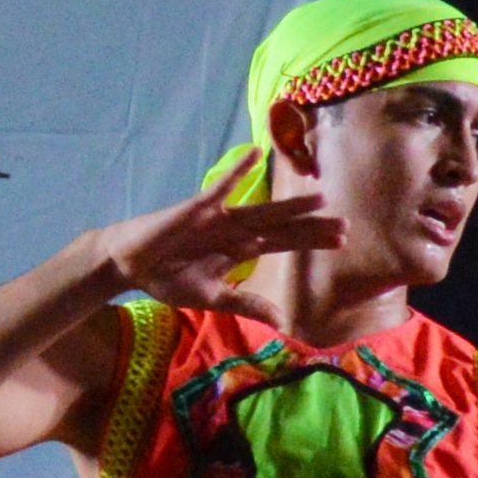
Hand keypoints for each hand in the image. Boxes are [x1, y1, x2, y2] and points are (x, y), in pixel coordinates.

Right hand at [91, 188, 341, 300]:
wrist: (131, 266)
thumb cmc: (168, 278)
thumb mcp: (213, 298)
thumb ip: (247, 304)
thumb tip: (283, 323)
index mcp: (240, 249)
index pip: (285, 243)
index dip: (312, 241)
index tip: (343, 241)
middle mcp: (236, 229)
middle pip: (282, 226)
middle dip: (313, 226)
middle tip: (346, 224)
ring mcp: (218, 216)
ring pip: (262, 209)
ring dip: (290, 204)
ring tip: (320, 198)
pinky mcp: (197, 207)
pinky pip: (220, 186)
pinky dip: (237, 170)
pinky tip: (256, 154)